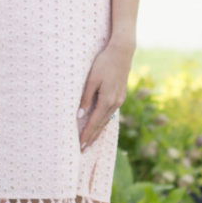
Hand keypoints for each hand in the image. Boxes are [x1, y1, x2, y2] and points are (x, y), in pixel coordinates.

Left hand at [77, 38, 133, 152]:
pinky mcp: (120, 96)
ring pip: (106, 120)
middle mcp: (115, 103)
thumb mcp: (92, 79)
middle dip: (91, 137)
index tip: (80, 145)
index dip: (87, 134)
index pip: (94, 122)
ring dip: (98, 132)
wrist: (122, 52)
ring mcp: (119, 100)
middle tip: (82, 149)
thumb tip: (79, 116)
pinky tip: (100, 126)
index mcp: (107, 100)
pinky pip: (110, 114)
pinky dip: (103, 123)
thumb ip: (86, 98)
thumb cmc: (104, 63)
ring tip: (90, 142)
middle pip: (101, 124)